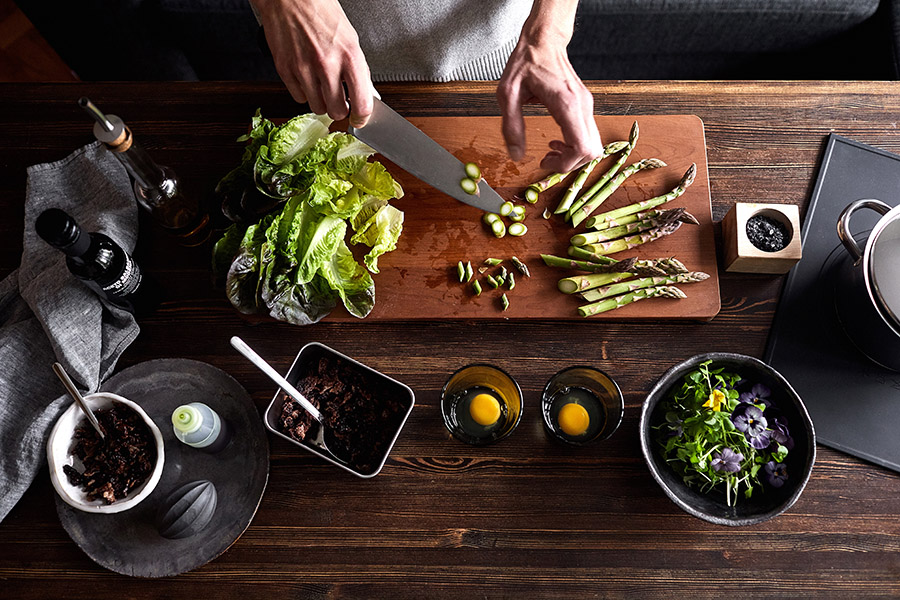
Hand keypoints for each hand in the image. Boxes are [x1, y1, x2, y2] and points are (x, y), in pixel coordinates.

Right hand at [252, 0, 373, 126]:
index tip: (359, 119)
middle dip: (340, 109)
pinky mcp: (285, 70)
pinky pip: (298, 97)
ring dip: (321, 102)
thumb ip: (358, 69)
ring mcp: (304, 69)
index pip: (362, 104)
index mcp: (349, 56)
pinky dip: (304, 92)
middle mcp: (327, 64)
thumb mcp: (350, 38)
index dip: (362, 118)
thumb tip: (366, 94)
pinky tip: (307, 77)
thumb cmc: (321, 12)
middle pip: (337, 112)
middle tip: (339, 100)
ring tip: (322, 85)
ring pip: (317, 108)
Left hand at [497, 0, 601, 172]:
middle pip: (592, 151)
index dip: (565, 164)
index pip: (581, 147)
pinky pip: (588, 135)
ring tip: (551, 152)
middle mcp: (582, 106)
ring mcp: (586, 105)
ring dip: (573, 156)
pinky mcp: (584, 106)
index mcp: (566, 104)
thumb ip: (511, 126)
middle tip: (547, 160)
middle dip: (570, 164)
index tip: (545, 162)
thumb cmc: (526, 63)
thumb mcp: (507, 95)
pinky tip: (557, 142)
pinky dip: (575, 145)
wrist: (543, 41)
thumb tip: (516, 155)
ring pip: (593, 145)